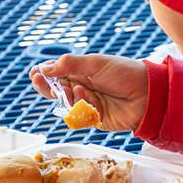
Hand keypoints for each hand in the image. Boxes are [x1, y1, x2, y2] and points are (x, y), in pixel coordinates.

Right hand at [29, 54, 148, 131]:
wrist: (148, 94)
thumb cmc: (125, 73)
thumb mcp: (95, 63)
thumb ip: (69, 65)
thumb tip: (45, 68)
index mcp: (82, 70)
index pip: (57, 73)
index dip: (44, 74)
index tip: (35, 73)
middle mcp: (83, 86)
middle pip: (57, 90)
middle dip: (48, 87)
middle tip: (40, 82)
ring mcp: (88, 103)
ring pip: (66, 104)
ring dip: (68, 96)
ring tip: (76, 89)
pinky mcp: (94, 118)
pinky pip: (79, 116)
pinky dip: (81, 107)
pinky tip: (88, 98)